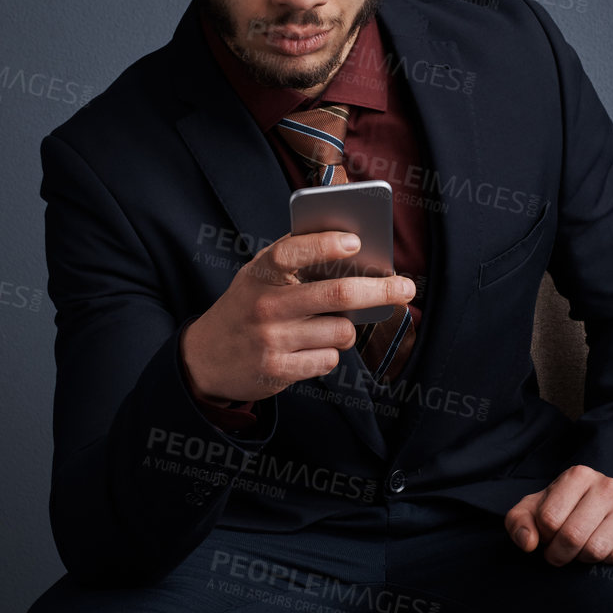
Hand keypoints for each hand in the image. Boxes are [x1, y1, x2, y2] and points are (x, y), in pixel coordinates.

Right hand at [180, 229, 415, 403]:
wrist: (206, 357)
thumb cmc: (246, 306)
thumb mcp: (257, 275)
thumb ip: (294, 258)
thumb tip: (352, 245)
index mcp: (260, 274)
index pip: (293, 253)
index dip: (326, 245)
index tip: (356, 242)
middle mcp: (265, 306)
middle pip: (336, 296)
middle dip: (380, 291)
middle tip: (407, 288)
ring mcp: (271, 341)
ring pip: (342, 332)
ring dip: (347, 329)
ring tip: (330, 325)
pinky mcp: (278, 371)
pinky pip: (330, 359)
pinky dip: (330, 353)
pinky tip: (310, 347)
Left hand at [504, 464, 612, 566]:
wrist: (604, 509)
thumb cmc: (562, 509)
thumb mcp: (534, 509)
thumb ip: (519, 523)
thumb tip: (528, 543)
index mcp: (577, 475)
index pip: (549, 519)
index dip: (543, 536)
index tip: (546, 535)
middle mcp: (606, 486)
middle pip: (572, 536)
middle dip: (559, 554)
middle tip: (557, 553)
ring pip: (596, 550)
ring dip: (581, 559)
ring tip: (579, 549)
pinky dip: (604, 562)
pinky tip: (601, 549)